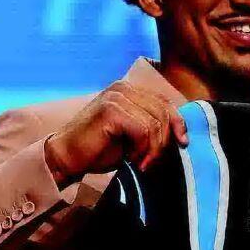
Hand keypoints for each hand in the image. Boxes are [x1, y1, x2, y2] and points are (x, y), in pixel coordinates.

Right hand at [44, 81, 187, 188]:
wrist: (67, 157)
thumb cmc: (100, 149)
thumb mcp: (134, 135)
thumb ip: (153, 126)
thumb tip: (182, 133)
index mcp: (129, 90)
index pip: (165, 102)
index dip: (178, 123)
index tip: (183, 143)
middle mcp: (123, 88)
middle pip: (164, 112)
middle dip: (164, 141)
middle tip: (151, 161)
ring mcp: (116, 97)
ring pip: (155, 123)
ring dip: (152, 149)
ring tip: (140, 161)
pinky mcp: (111, 110)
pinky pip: (143, 130)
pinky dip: (142, 148)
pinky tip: (132, 159)